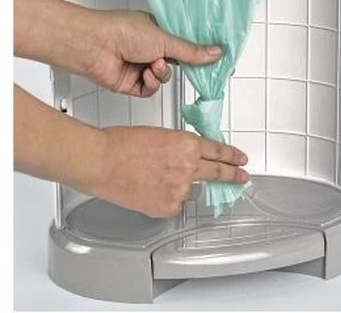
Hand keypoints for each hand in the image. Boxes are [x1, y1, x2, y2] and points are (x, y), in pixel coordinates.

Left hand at [83, 10, 222, 96]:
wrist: (94, 45)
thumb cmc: (121, 31)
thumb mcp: (164, 39)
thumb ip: (190, 51)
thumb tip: (215, 52)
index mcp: (156, 32)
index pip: (183, 44)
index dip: (197, 52)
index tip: (214, 58)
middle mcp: (147, 48)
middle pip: (175, 63)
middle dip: (181, 65)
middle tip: (193, 66)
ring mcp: (138, 65)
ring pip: (163, 78)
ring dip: (161, 73)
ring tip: (153, 64)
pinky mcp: (130, 82)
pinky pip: (150, 89)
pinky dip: (151, 84)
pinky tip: (146, 74)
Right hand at [83, 126, 248, 217]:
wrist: (99, 162)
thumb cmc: (118, 144)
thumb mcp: (156, 134)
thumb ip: (176, 147)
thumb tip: (183, 157)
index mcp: (187, 144)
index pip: (217, 151)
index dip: (231, 156)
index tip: (239, 160)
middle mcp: (189, 167)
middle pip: (217, 172)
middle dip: (232, 175)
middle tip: (241, 176)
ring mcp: (180, 190)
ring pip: (187, 189)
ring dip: (177, 186)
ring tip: (151, 179)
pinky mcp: (168, 207)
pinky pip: (172, 204)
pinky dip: (162, 199)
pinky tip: (144, 190)